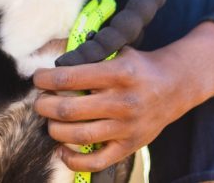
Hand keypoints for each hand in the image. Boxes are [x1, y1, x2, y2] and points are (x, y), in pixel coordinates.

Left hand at [33, 45, 190, 171]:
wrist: (176, 86)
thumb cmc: (140, 66)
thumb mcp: (119, 52)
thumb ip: (91, 56)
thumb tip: (55, 62)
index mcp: (119, 73)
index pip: (70, 78)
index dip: (46, 79)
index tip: (37, 78)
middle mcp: (123, 102)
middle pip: (69, 110)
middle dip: (44, 106)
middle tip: (40, 101)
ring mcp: (127, 127)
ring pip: (79, 136)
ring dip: (54, 130)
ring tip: (49, 121)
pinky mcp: (130, 146)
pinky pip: (97, 161)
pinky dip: (74, 160)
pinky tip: (62, 150)